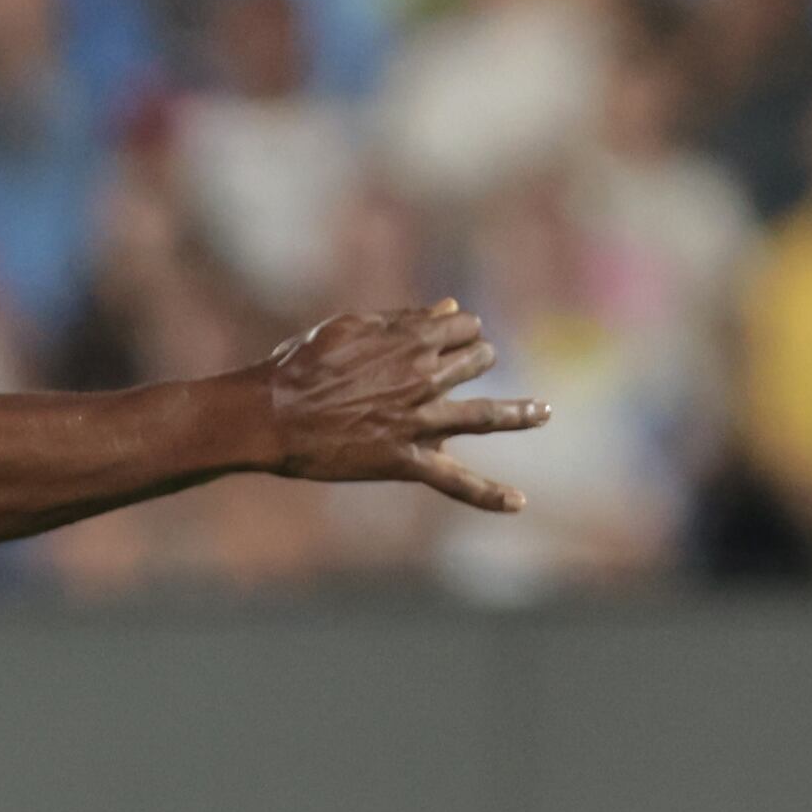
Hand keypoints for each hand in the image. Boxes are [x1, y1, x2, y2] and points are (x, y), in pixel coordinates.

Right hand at [262, 303, 547, 509]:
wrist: (268, 414)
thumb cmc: (299, 366)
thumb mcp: (348, 328)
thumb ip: (403, 319)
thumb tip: (450, 307)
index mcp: (411, 339)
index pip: (464, 325)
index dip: (458, 329)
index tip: (446, 336)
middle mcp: (425, 377)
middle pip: (478, 362)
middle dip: (474, 360)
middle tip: (460, 369)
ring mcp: (420, 420)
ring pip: (488, 415)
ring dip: (520, 412)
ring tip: (543, 412)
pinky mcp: (406, 459)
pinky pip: (456, 481)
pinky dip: (488, 495)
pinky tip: (519, 504)